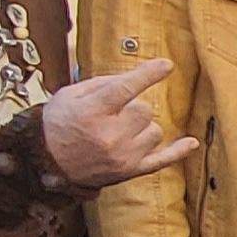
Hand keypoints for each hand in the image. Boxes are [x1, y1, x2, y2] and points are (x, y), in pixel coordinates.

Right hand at [39, 58, 201, 187]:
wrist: (44, 161)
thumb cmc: (58, 123)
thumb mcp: (71, 94)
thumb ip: (104, 84)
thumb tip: (136, 78)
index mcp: (92, 112)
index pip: (126, 89)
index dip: (148, 75)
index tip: (167, 65)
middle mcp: (108, 136)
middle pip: (144, 109)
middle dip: (132, 107)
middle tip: (112, 114)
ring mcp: (121, 156)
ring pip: (154, 130)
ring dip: (142, 127)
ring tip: (118, 131)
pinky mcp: (129, 171)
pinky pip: (161, 160)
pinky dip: (177, 151)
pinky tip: (191, 143)